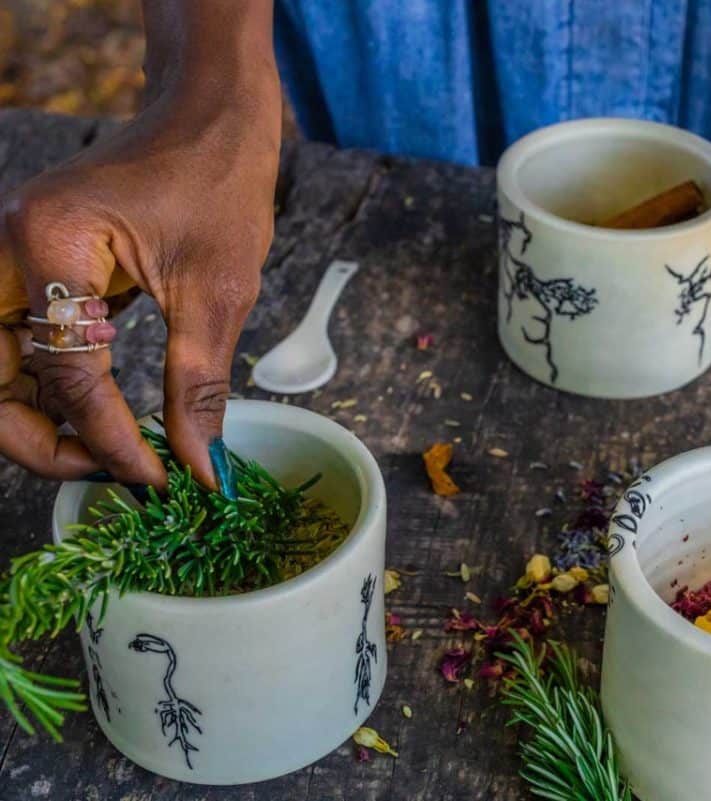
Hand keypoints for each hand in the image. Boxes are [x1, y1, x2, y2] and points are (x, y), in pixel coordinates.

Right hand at [0, 66, 280, 486]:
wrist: (210, 118)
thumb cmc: (219, 184)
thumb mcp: (219, 291)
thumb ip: (198, 383)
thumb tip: (199, 465)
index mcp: (48, 241)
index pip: (65, 373)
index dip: (108, 439)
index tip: (155, 478)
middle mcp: (8, 246)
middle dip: (38, 440)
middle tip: (109, 475)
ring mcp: (12, 254)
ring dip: (40, 419)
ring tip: (109, 454)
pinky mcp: (33, 264)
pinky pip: (21, 343)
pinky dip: (52, 387)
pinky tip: (100, 418)